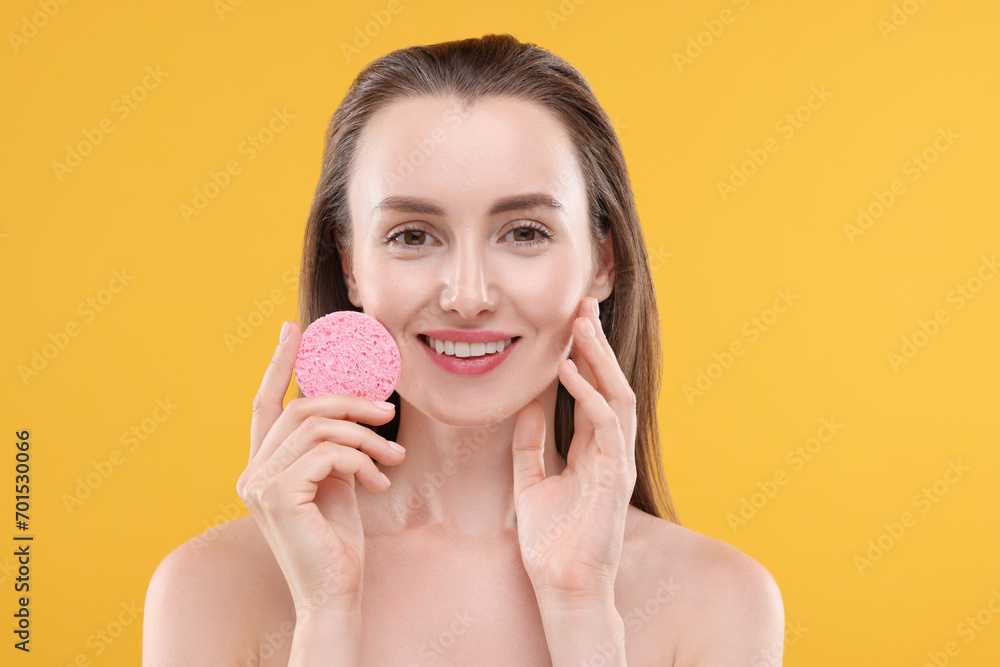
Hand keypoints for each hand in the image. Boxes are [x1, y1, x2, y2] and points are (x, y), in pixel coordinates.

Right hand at [236, 321, 405, 617]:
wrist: (336, 593)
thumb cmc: (338, 541)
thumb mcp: (338, 482)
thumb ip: (334, 446)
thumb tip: (357, 407)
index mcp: (262, 467)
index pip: (266, 404)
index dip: (279, 364)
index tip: (294, 330)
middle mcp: (252, 473)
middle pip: (301, 409)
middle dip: (350, 403)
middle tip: (388, 413)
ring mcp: (259, 484)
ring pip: (317, 427)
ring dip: (366, 437)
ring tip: (395, 456)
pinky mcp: (277, 496)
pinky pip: (327, 453)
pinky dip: (360, 460)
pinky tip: (378, 482)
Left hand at [511, 297, 636, 602]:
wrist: (562, 587)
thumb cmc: (550, 543)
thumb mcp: (530, 482)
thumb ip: (529, 444)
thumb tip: (525, 405)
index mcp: (593, 453)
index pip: (593, 393)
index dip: (583, 357)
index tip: (570, 323)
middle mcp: (611, 452)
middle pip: (609, 385)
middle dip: (597, 345)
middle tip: (583, 306)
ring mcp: (617, 463)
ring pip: (616, 396)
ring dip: (598, 359)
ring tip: (580, 325)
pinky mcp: (616, 476)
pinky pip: (607, 425)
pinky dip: (588, 395)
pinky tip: (568, 371)